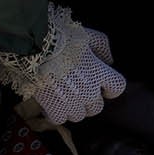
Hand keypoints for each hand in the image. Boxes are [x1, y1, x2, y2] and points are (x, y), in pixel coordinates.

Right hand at [0, 5, 125, 124]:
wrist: (36, 46)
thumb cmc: (62, 37)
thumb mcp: (88, 35)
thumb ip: (102, 47)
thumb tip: (109, 61)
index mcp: (99, 73)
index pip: (117, 88)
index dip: (110, 87)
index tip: (102, 85)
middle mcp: (89, 92)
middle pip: (97, 107)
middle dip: (89, 99)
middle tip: (77, 88)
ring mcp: (72, 102)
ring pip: (78, 115)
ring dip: (72, 107)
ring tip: (62, 95)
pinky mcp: (54, 108)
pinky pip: (59, 119)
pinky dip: (54, 113)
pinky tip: (50, 103)